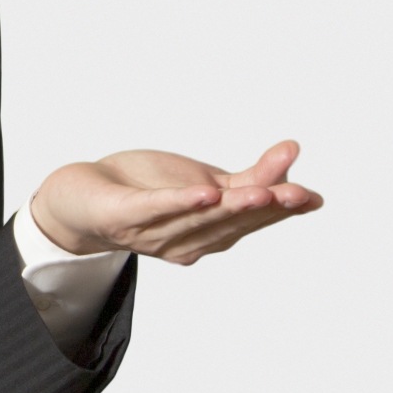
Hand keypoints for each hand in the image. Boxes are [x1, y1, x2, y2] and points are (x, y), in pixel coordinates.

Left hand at [31, 140, 322, 264]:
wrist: (78, 199)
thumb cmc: (144, 189)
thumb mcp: (202, 178)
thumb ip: (247, 175)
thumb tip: (294, 153)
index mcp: (211, 232)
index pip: (253, 220)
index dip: (283, 209)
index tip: (313, 197)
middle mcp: (188, 240)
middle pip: (233, 222)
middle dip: (267, 208)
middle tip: (300, 193)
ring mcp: (155, 231)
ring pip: (202, 218)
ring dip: (233, 206)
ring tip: (262, 191)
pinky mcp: (125, 215)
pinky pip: (157, 210)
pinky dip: (181, 203)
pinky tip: (205, 192)